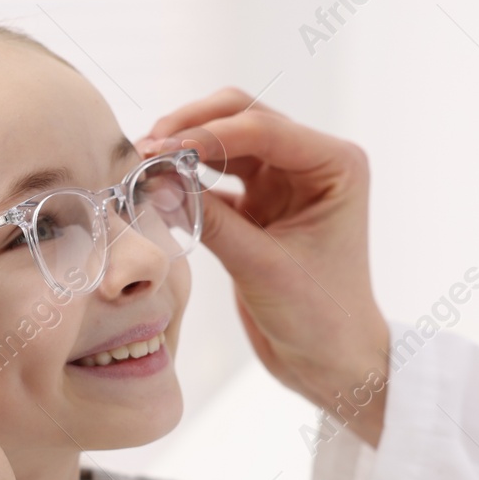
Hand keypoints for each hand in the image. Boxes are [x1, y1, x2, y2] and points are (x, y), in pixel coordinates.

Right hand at [141, 89, 389, 445]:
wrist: (330, 361)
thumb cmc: (319, 318)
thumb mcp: (262, 267)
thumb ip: (211, 221)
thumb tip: (156, 182)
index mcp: (335, 166)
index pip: (264, 129)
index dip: (208, 134)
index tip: (160, 148)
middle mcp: (311, 163)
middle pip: (242, 118)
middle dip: (192, 128)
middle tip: (146, 149)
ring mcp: (284, 182)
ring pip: (224, 141)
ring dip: (184, 149)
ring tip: (143, 165)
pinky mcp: (258, 205)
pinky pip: (215, 178)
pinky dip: (186, 180)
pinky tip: (156, 190)